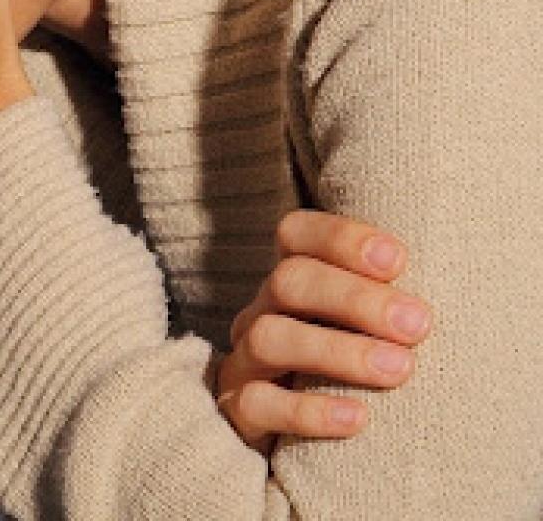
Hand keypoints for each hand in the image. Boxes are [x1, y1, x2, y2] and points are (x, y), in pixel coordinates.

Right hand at [214, 209, 434, 455]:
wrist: (294, 443)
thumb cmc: (348, 374)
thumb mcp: (363, 329)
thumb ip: (386, 306)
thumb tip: (441, 299)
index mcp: (291, 285)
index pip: (296, 235)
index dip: (341, 238)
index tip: (398, 262)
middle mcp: (260, 314)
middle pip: (288, 281)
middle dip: (355, 298)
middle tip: (418, 326)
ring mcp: (244, 363)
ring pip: (270, 337)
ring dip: (338, 350)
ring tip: (399, 370)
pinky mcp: (237, 411)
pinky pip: (258, 404)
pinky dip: (308, 410)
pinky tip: (357, 418)